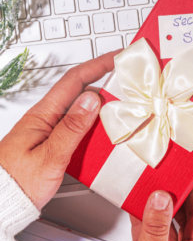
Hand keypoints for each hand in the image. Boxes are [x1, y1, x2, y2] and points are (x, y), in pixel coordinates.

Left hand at [0, 51, 117, 209]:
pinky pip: (79, 126)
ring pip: (82, 110)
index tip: (117, 57)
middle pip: (80, 91)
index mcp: (43, 115)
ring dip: (103, 106)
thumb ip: (72, 129)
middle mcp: (46, 118)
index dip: (98, 65)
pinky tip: (106, 134)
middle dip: (105, 83)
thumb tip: (92, 100)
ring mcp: (50, 130)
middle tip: (128, 84)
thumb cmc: (16, 184)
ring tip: (123, 109)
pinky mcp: (53, 142)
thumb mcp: (49, 157)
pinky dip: (95, 125)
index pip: (74, 80)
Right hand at [123, 182, 192, 240]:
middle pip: (186, 220)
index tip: (187, 178)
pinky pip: (154, 237)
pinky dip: (146, 222)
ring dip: (160, 209)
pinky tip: (138, 211)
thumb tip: (161, 200)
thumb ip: (155, 231)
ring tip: (152, 191)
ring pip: (169, 227)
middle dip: (177, 198)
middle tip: (168, 180)